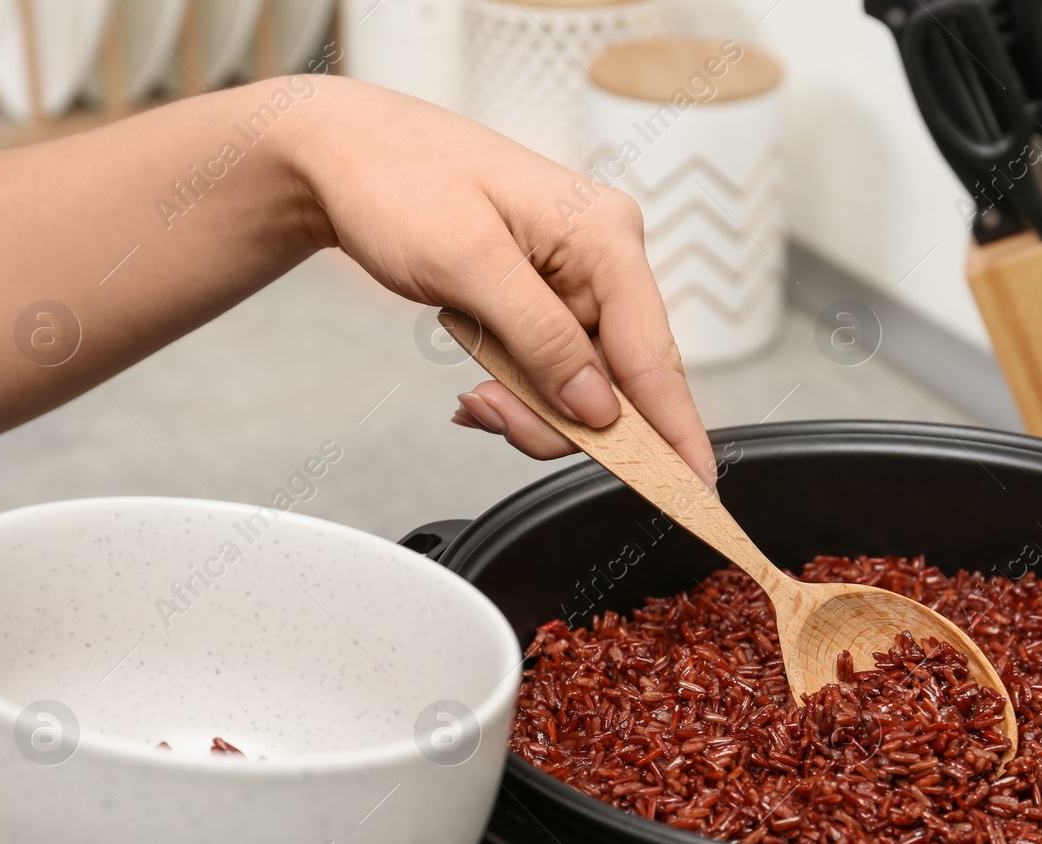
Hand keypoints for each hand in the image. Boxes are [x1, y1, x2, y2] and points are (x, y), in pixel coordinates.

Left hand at [290, 80, 716, 483]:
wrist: (345, 156)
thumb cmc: (398, 179)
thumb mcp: (466, 261)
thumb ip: (540, 338)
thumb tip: (599, 407)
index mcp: (604, 236)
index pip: (656, 354)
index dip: (677, 431)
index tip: (696, 490)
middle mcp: (603, 261)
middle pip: (620, 385)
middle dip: (560, 421)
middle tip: (492, 416)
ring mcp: (576, 285)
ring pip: (583, 391)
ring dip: (528, 409)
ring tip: (473, 394)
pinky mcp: (547, 304)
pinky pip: (552, 375)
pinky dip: (516, 395)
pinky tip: (480, 388)